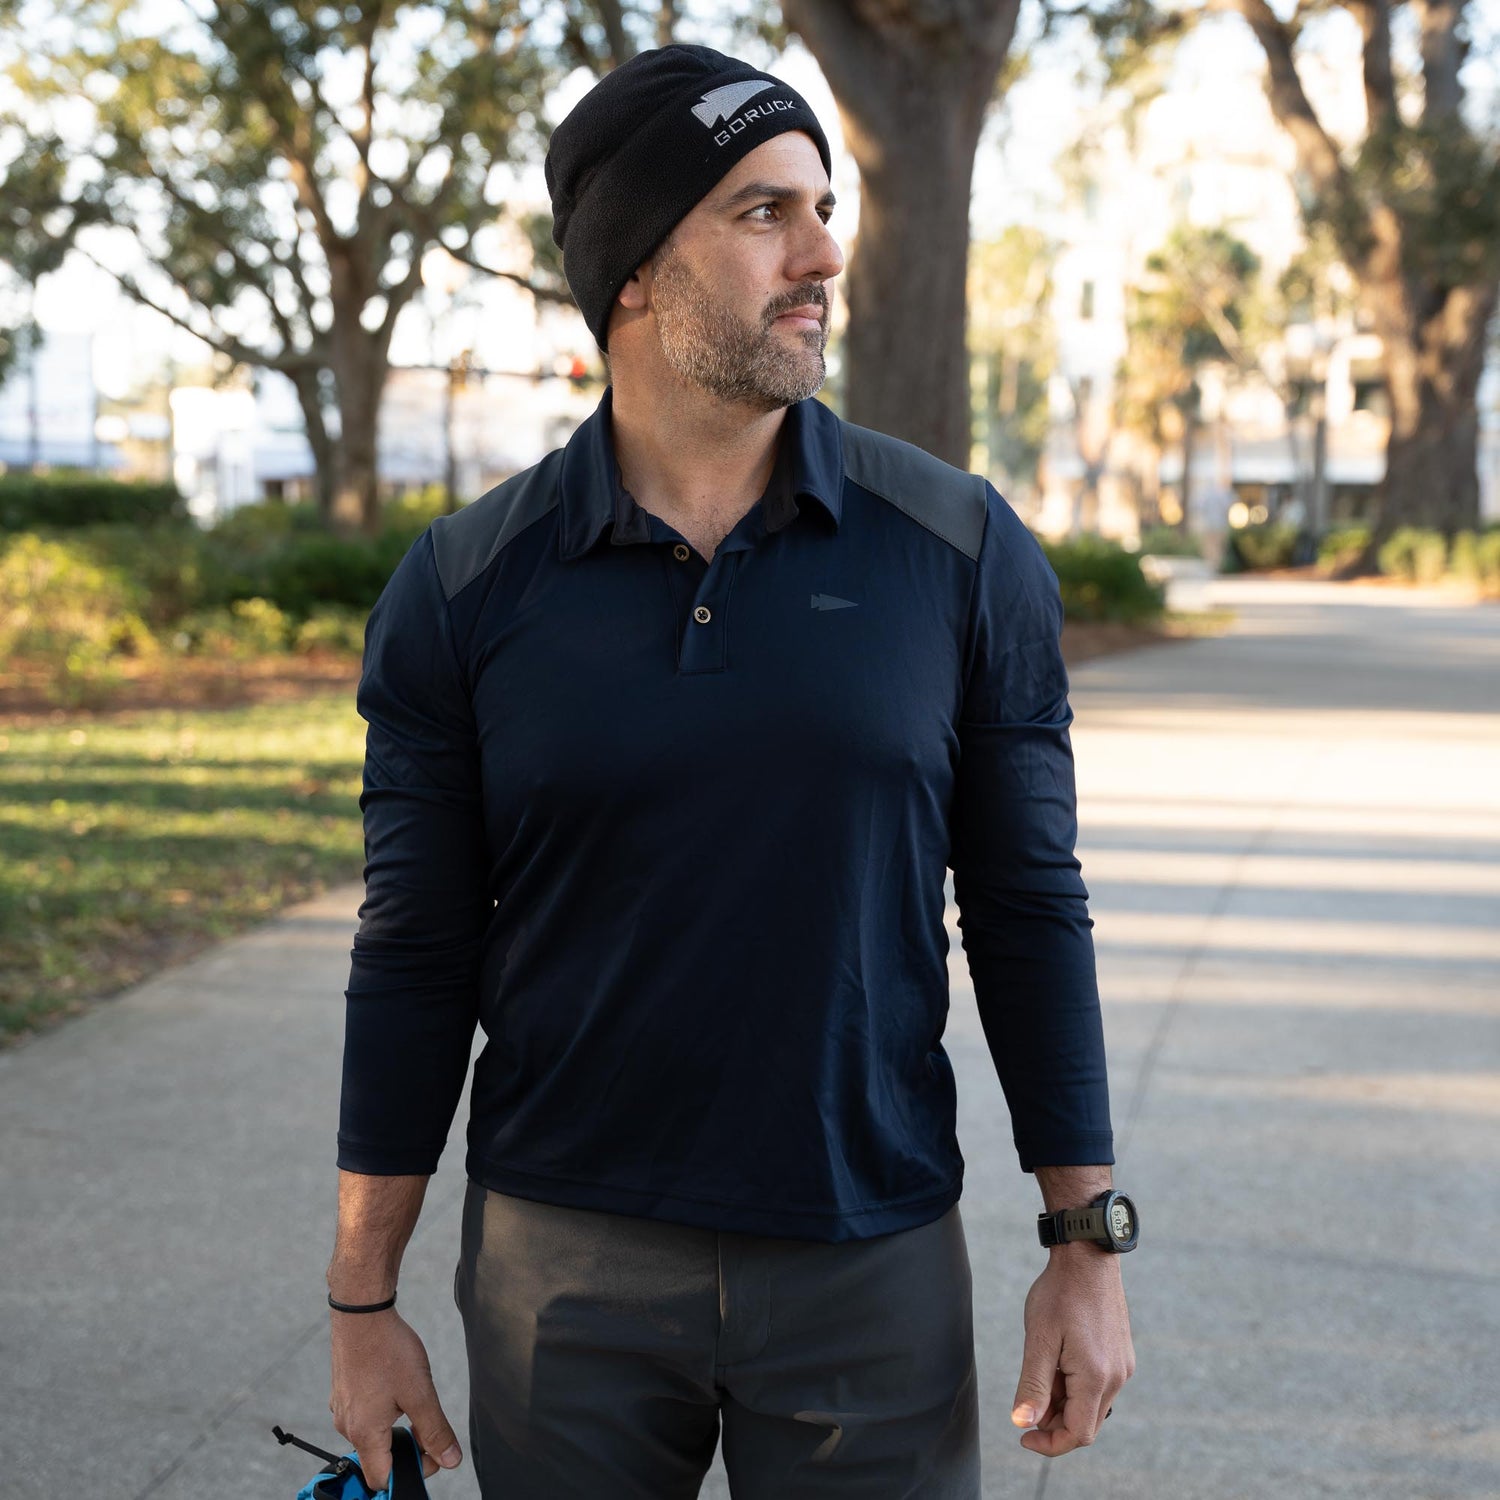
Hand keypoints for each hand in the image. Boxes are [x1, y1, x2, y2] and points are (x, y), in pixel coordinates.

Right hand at [329, 1309, 463, 1487]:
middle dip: (406, 1447)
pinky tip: (394, 1386)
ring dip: (394, 1427)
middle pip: (378, 1457)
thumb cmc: (389, 1350)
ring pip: (371, 1434)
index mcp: (364, 1433)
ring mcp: (341, 1409)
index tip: (431, 1452)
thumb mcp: (420, 1392)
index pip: (382, 1479)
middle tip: (427, 1423)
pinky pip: (363, 1415)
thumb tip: (451, 1460)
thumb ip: (435, 1430)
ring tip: (411, 1397)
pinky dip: (381, 1411)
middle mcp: (347, 1427)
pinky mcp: (343, 1392)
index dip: (410, 1472)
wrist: (362, 1313)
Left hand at [1010, 1244, 1133, 1455]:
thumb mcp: (1038, 1338)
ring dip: (1065, 1403)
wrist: (1088, 1255)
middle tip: (1028, 1404)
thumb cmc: (1060, 1292)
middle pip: (1087, 1423)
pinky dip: (1076, 1387)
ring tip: (1042, 1371)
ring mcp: (1122, 1366)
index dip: (1049, 1443)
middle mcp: (1117, 1377)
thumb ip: (1033, 1385)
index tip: (1023, 1435)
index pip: (1079, 1434)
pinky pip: (1099, 1386)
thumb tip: (1023, 1424)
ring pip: (1093, 1406)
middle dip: (1055, 1423)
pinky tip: (1058, 1362)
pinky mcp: (1121, 1355)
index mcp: (1096, 1377)